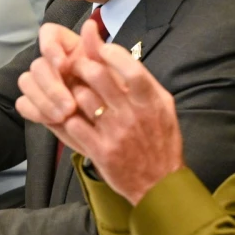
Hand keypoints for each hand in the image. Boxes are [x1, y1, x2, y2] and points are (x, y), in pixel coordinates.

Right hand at [16, 20, 114, 125]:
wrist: (115, 123)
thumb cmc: (115, 92)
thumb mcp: (112, 71)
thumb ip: (98, 49)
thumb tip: (89, 24)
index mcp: (69, 48)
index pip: (48, 34)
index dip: (50, 46)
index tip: (63, 65)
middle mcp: (51, 63)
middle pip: (37, 63)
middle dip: (52, 85)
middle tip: (70, 106)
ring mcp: (41, 83)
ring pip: (26, 82)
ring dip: (44, 100)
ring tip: (64, 116)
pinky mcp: (35, 103)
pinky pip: (23, 103)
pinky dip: (36, 111)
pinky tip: (53, 121)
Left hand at [58, 41, 185, 205]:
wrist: (160, 185)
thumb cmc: (161, 142)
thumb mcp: (163, 107)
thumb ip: (144, 82)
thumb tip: (121, 55)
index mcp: (151, 101)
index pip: (130, 67)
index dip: (111, 53)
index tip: (101, 49)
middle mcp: (133, 115)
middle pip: (98, 76)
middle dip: (82, 66)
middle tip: (77, 66)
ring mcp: (115, 133)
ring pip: (82, 98)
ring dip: (74, 91)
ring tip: (76, 93)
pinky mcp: (100, 151)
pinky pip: (74, 124)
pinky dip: (71, 117)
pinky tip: (75, 117)